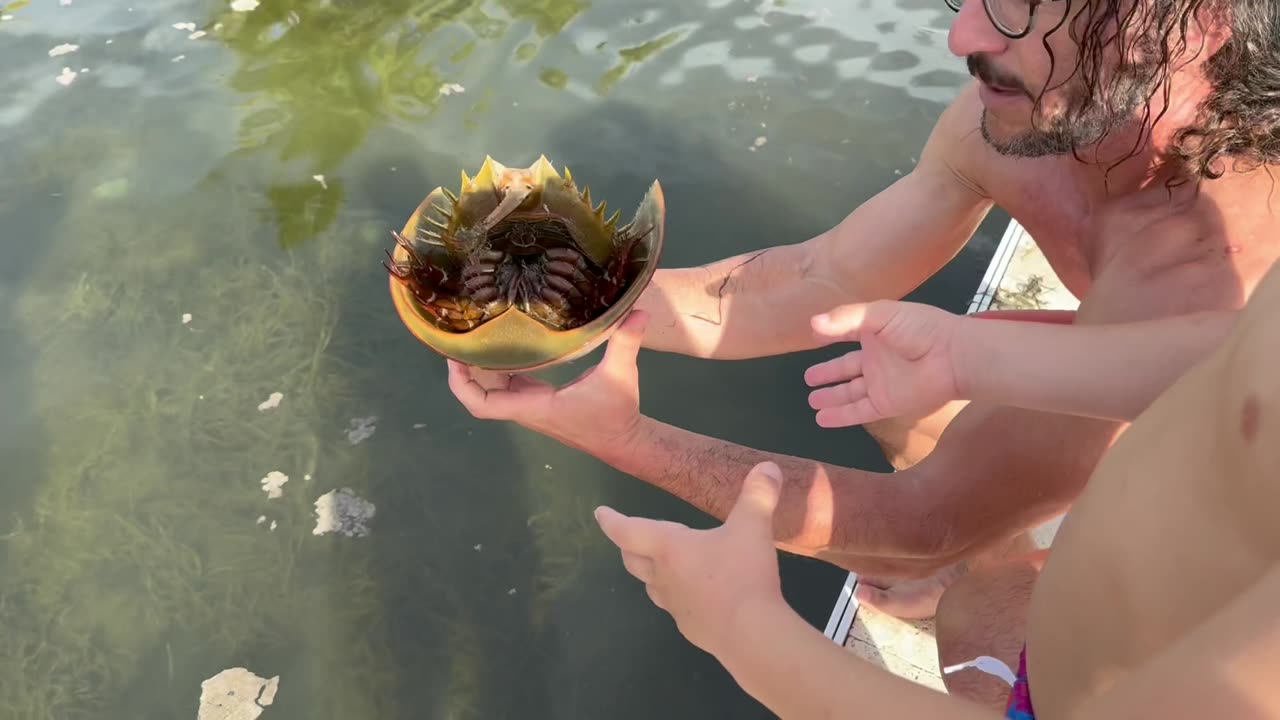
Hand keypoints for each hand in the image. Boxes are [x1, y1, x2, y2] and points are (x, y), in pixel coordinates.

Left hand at [447, 310, 648, 451]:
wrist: (624, 441)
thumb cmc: (617, 414)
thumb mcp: (621, 375)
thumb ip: (626, 343)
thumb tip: (638, 311)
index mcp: (535, 406)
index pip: (483, 405)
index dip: (462, 384)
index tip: (455, 357)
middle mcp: (527, 409)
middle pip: (480, 396)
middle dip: (465, 371)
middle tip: (461, 336)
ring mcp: (532, 407)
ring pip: (494, 391)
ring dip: (481, 369)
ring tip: (477, 335)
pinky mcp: (542, 402)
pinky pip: (511, 386)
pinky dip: (501, 369)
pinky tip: (504, 346)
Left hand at [594, 461, 786, 657]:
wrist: (750, 634)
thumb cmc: (742, 576)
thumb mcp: (753, 528)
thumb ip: (758, 495)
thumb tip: (768, 466)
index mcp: (669, 548)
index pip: (628, 531)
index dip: (612, 520)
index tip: (600, 513)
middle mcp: (663, 576)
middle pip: (633, 560)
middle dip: (628, 546)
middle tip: (628, 537)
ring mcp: (674, 606)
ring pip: (651, 586)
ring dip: (650, 573)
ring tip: (660, 565)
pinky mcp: (690, 627)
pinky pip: (675, 608)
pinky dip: (677, 596)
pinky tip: (695, 596)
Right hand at [803, 300, 961, 426]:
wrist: (952, 358)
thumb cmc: (919, 330)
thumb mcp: (881, 315)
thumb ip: (846, 318)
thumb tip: (812, 324)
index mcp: (876, 333)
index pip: (848, 334)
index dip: (831, 334)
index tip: (814, 336)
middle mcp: (876, 359)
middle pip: (847, 368)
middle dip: (828, 373)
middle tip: (808, 378)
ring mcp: (881, 384)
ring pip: (850, 392)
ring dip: (831, 397)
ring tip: (811, 400)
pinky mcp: (887, 404)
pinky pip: (859, 412)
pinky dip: (840, 417)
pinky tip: (823, 419)